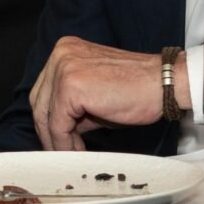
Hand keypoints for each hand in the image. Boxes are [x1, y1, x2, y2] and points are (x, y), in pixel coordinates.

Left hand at [29, 37, 173, 150]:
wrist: (163, 84)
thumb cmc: (138, 87)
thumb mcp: (96, 94)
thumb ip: (74, 107)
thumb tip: (59, 130)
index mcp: (66, 50)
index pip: (45, 90)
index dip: (49, 119)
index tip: (56, 138)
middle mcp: (61, 54)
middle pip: (40, 102)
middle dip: (49, 131)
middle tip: (60, 150)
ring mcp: (64, 68)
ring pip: (46, 115)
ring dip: (56, 140)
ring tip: (70, 153)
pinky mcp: (70, 86)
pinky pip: (58, 124)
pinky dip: (64, 142)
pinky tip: (77, 150)